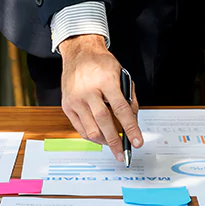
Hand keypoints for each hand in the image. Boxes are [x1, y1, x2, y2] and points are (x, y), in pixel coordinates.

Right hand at [59, 35, 142, 161]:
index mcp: (106, 80)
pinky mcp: (66, 105)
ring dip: (103, 141)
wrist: (79, 52)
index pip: (121, 109)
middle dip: (116, 141)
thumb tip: (132, 121)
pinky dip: (91, 136)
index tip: (137, 141)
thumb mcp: (121, 74)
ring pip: (90, 128)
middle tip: (123, 153)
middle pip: (104, 122)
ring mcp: (75, 99)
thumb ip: (129, 98)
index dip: (130, 128)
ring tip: (113, 145)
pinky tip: (100, 138)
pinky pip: (80, 128)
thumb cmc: (101, 64)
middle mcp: (88, 90)